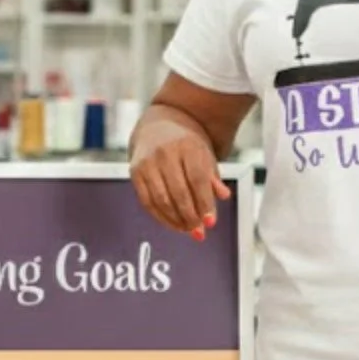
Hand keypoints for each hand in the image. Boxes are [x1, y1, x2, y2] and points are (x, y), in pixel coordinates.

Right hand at [130, 118, 230, 237]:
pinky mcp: (135, 172)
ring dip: (175, 220)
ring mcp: (147, 162)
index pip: (197, 178)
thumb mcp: (205, 155)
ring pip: (161, 199)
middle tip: (199, 232)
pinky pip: (147, 201)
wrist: (158, 126)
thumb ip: (213, 177)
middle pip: (179, 192)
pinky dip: (160, 217)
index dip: (204, 203)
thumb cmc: (187, 145)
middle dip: (190, 216)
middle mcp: (165, 152)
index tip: (210, 222)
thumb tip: (223, 196)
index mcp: (187, 145)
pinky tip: (173, 224)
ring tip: (187, 230)